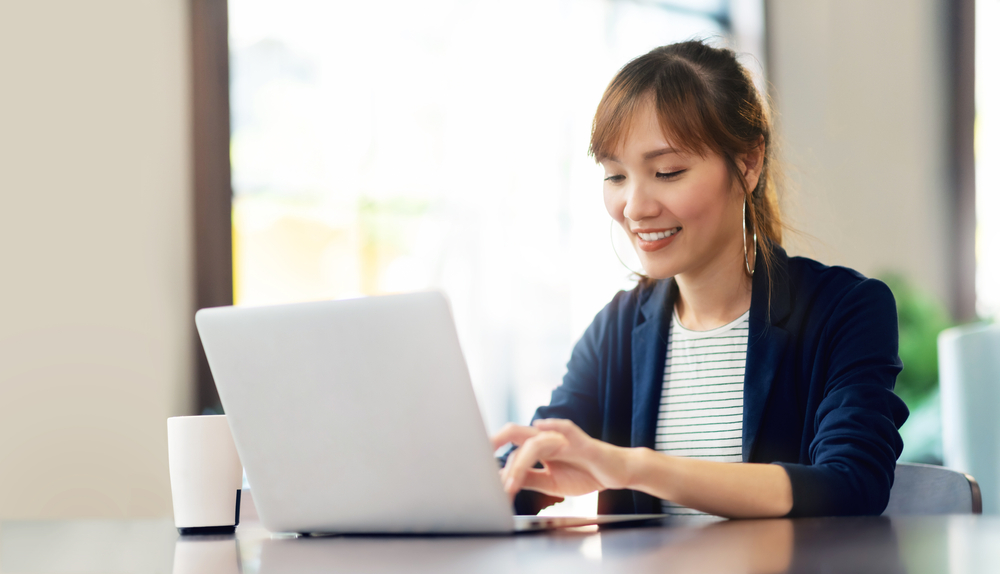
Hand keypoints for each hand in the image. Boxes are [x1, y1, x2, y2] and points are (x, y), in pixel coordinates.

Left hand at [490, 418, 630, 500]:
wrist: (615, 474)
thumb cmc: (584, 474)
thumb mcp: (550, 483)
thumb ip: (529, 478)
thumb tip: (503, 481)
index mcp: (539, 448)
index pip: (512, 450)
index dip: (497, 463)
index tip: (477, 475)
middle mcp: (548, 439)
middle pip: (516, 433)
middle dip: (495, 441)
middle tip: (477, 459)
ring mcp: (564, 439)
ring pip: (535, 442)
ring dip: (519, 463)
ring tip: (510, 485)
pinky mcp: (582, 442)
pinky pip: (566, 428)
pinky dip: (553, 425)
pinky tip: (541, 426)